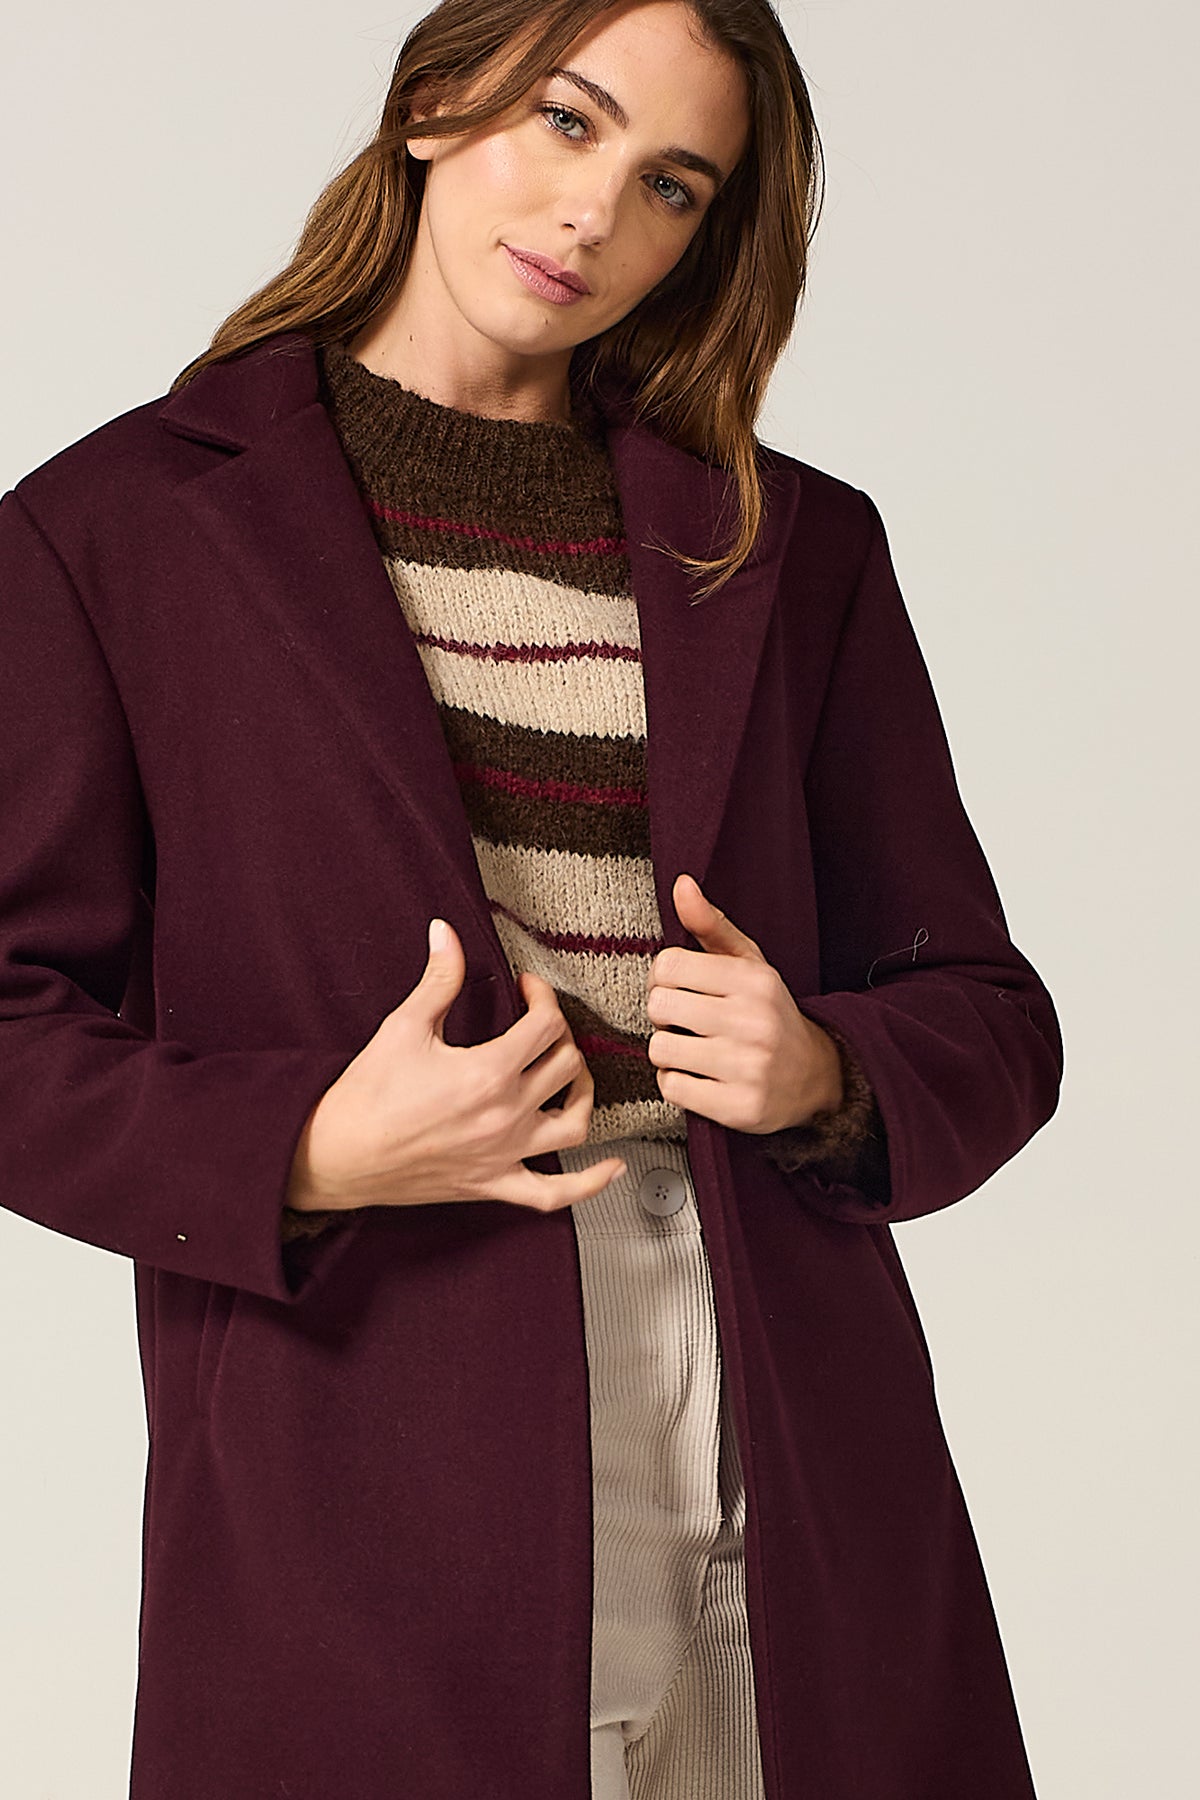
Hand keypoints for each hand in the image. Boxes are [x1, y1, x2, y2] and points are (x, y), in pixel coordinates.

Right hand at [286, 921, 626, 1215]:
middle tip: (537, 1023)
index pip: (546, 1025)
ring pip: (576, 1123)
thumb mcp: (404, 1027)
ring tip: (574, 1074)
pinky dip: (590, 1184)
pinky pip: (553, 1194)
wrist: (335, 1156)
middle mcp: (506, 1115)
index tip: (527, 988)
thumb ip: (438, 979)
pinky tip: (611, 1167)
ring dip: (585, 1093)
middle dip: (559, 1034)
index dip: (543, 997)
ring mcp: (504, 1154)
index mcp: (488, 1072)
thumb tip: (446, 932)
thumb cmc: (365, 1095)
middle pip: (567, 1066)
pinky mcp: (493, 1184)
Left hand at [646, 873, 842, 1133]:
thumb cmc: (768, 1012)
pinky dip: (677, 1083)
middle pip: (658, 1007)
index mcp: (752, 980)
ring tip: (693, 1050)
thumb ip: (711, 925)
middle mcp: (753, 1021)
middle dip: (664, 1016)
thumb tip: (682, 884)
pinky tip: (700, 1077)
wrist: (815, 1076)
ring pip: (661, 1049)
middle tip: (685, 1022)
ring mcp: (747, 1067)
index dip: (662, 978)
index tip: (678, 988)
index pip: (667, 966)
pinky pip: (672, 1088)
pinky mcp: (738, 1107)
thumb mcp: (748, 964)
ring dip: (668, 1052)